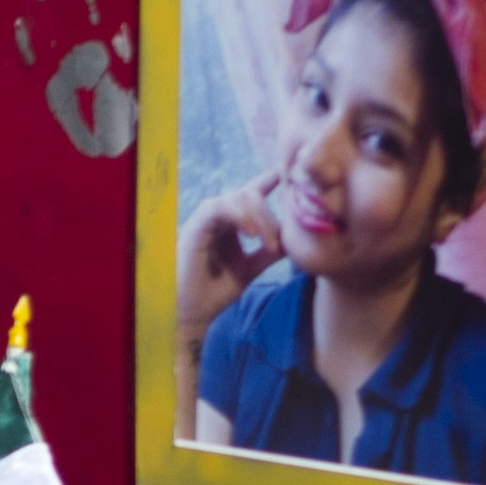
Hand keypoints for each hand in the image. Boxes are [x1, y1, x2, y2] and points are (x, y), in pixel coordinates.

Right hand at [179, 172, 285, 328]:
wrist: (192, 311)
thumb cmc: (216, 291)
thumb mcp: (250, 269)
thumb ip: (268, 253)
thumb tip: (292, 239)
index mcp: (230, 224)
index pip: (249, 195)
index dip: (267, 181)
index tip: (284, 172)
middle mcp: (218, 217)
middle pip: (248, 194)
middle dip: (268, 215)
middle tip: (277, 244)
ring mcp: (206, 220)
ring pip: (236, 197)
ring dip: (258, 217)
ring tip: (267, 242)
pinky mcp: (196, 226)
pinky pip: (218, 207)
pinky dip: (238, 216)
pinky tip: (250, 234)